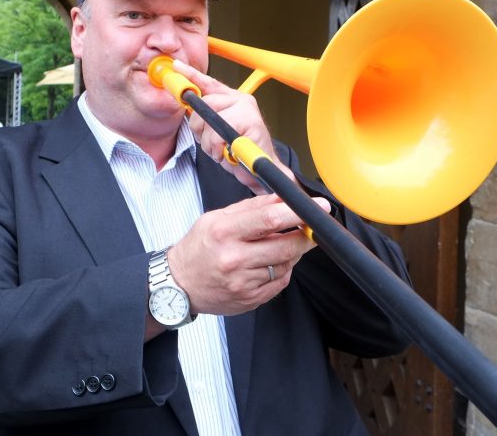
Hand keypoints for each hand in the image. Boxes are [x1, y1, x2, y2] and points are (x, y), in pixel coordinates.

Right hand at [166, 194, 329, 315]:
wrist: (179, 284)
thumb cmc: (199, 246)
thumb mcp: (218, 218)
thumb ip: (253, 207)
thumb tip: (284, 197)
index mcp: (224, 232)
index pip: (270, 219)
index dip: (299, 212)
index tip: (318, 207)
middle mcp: (234, 258)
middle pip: (286, 246)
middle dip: (305, 236)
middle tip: (311, 228)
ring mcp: (243, 282)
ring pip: (286, 264)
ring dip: (292, 252)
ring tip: (281, 244)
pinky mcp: (250, 299)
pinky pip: (280, 281)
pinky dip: (282, 269)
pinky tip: (269, 263)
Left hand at [172, 59, 295, 194]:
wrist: (259, 172)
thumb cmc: (239, 153)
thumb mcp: (217, 132)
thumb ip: (206, 117)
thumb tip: (188, 105)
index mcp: (233, 100)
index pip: (210, 83)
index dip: (192, 75)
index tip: (177, 67)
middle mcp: (242, 101)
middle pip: (206, 103)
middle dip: (199, 127)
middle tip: (207, 142)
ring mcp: (248, 111)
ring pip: (210, 120)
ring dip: (209, 143)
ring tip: (220, 151)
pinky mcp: (251, 123)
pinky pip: (219, 134)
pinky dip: (218, 148)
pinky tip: (227, 154)